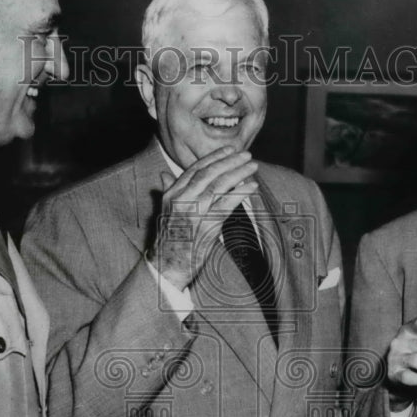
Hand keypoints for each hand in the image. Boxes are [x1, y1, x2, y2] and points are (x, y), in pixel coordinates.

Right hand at [151, 147, 258, 290]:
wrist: (166, 266)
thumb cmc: (168, 240)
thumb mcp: (164, 212)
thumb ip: (167, 191)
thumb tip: (164, 175)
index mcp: (172, 194)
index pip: (194, 169)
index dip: (214, 158)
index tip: (229, 150)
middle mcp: (182, 200)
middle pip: (209, 174)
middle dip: (230, 161)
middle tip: (246, 155)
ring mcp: (194, 212)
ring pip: (219, 186)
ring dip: (239, 173)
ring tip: (252, 167)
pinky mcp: (206, 226)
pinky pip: (227, 204)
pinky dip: (241, 193)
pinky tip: (251, 187)